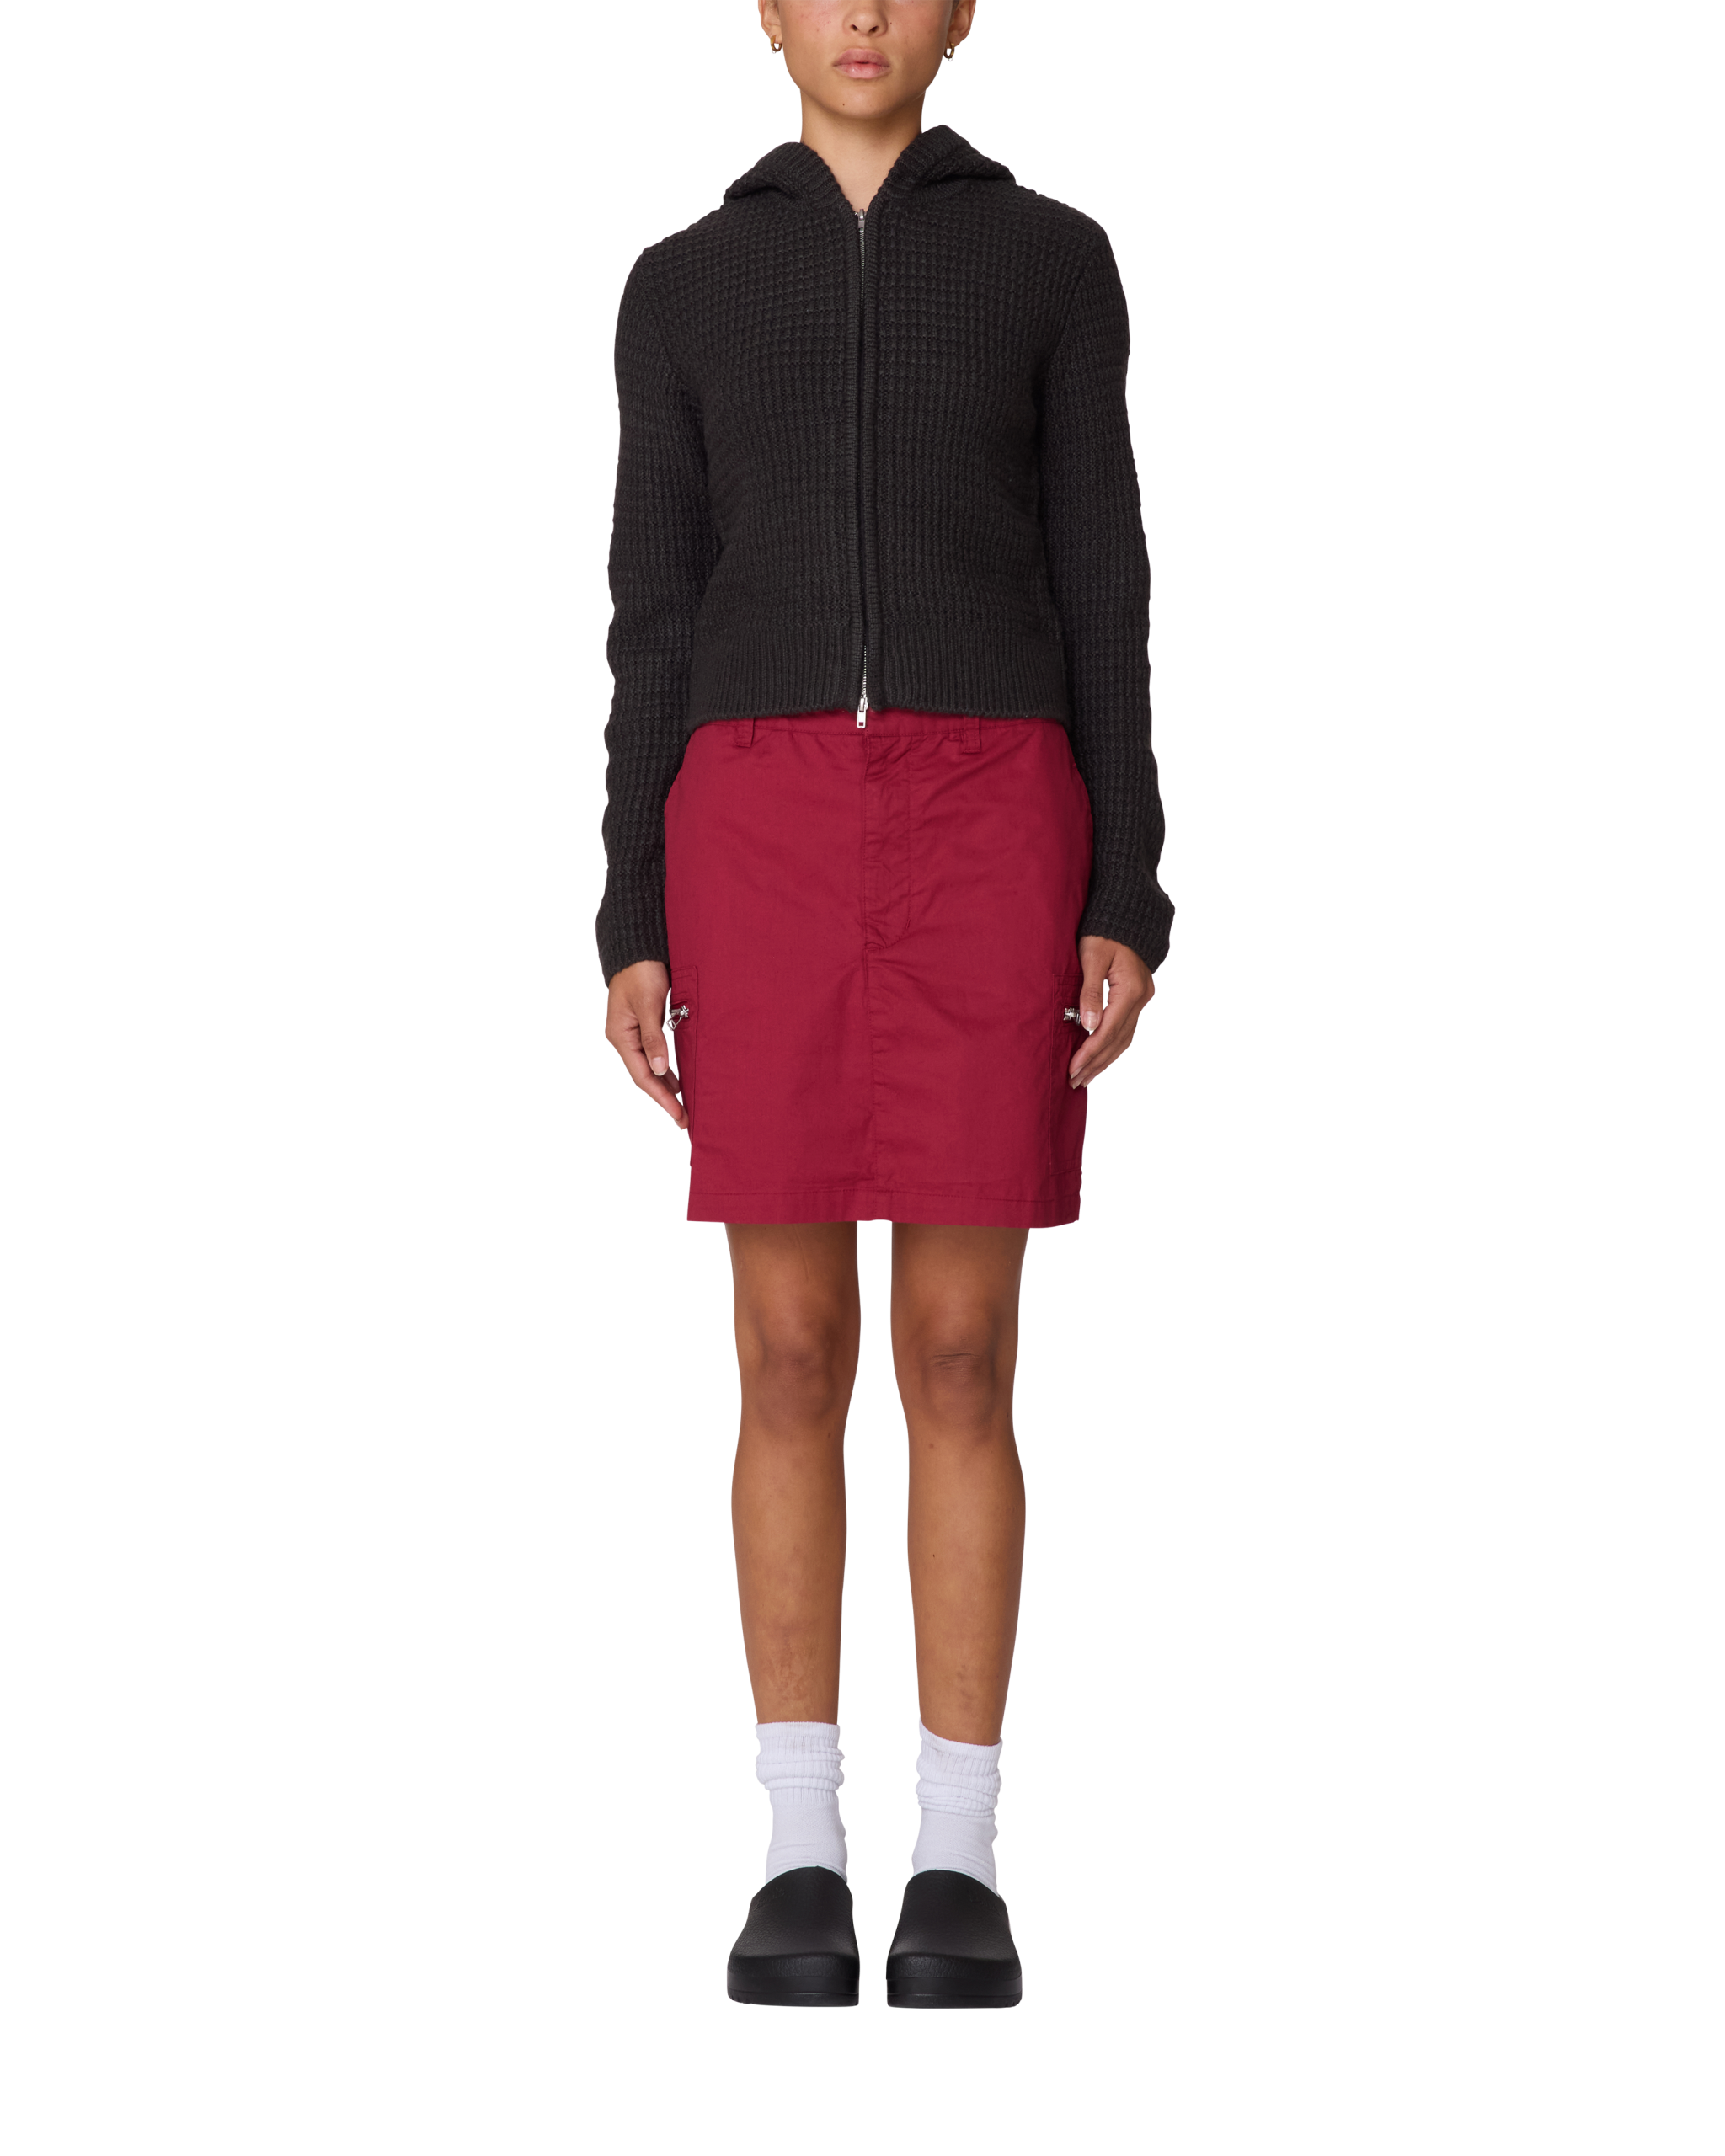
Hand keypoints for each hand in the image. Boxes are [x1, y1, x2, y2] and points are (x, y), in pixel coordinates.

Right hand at [604, 959, 688, 1130]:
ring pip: (650, 1067)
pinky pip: (654, 1054)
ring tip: (683, 1105)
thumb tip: (660, 1068)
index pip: (643, 1075)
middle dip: (665, 1098)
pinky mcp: (642, 1026)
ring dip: (666, 1085)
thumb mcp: (649, 1003)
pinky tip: (678, 1078)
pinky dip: (667, 1069)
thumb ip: (653, 1036)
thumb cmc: (642, 971)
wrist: (637, 948)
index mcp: (621, 1036)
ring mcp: (632, 1033)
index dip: (661, 1097)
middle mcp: (624, 1039)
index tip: (678, 1114)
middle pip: (645, 1075)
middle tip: (685, 1119)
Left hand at [1067, 936, 1154, 1088]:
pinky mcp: (1138, 999)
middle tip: (1074, 1081)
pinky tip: (1100, 1058)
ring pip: (1124, 1039)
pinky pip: (1126, 1030)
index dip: (1089, 1053)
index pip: (1108, 1031)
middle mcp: (1141, 999)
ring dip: (1104, 1060)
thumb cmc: (1104, 931)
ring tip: (1085, 1078)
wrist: (1126, 916)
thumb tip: (1088, 1026)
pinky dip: (1112, 1048)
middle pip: (1117, 1040)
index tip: (1072, 1068)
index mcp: (1130, 990)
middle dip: (1095, 1063)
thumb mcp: (1093, 957)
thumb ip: (1090, 992)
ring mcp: (1142, 1000)